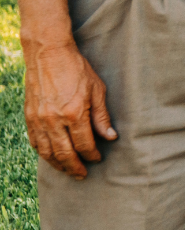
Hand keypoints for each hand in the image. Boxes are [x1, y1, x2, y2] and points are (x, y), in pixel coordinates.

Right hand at [22, 39, 115, 178]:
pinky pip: (35, 143)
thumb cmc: (77, 69)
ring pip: (47, 152)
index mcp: (74, 113)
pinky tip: (51, 157)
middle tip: (82, 175)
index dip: (91, 154)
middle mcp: (54, 120)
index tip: (97, 159)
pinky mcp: (29, 117)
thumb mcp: (97, 89)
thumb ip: (101, 116)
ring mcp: (39, 120)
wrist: (48, 54)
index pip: (84, 144)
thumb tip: (110, 136)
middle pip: (64, 153)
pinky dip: (43, 154)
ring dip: (58, 165)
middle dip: (75, 167)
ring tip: (68, 170)